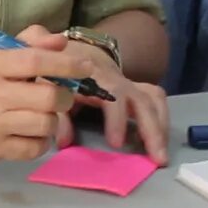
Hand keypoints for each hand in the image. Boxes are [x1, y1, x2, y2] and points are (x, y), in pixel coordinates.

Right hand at [0, 40, 102, 163]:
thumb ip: (30, 45)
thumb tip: (60, 42)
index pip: (34, 60)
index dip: (66, 63)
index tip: (86, 67)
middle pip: (48, 97)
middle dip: (64, 98)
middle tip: (60, 98)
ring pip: (46, 124)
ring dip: (52, 122)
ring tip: (41, 117)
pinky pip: (36, 148)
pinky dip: (40, 142)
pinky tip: (28, 135)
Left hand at [14, 26, 167, 162]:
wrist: (66, 49)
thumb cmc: (53, 71)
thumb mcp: (46, 88)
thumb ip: (55, 113)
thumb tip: (64, 141)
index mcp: (94, 78)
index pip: (113, 97)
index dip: (117, 119)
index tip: (116, 143)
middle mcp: (117, 79)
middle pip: (142, 100)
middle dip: (151, 129)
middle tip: (156, 158)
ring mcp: (128, 83)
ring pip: (154, 100)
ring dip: (160, 127)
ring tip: (161, 156)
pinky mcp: (134, 88)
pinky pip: (155, 99)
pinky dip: (160, 118)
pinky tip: (159, 140)